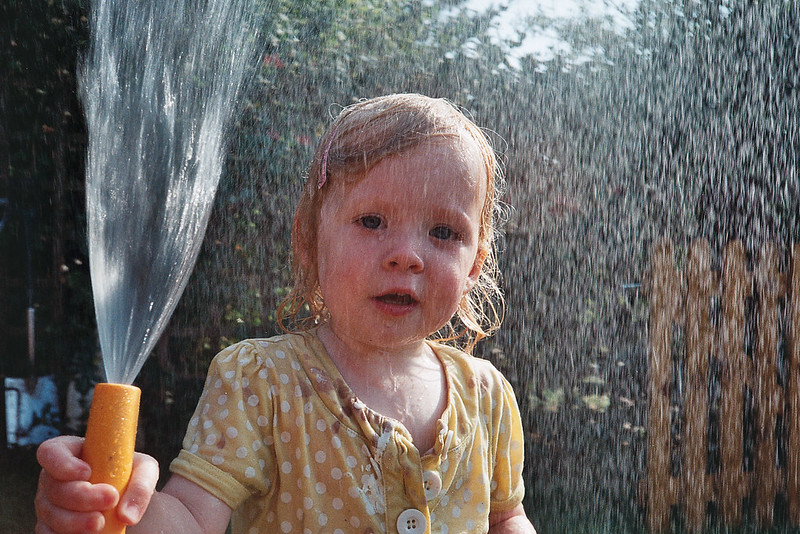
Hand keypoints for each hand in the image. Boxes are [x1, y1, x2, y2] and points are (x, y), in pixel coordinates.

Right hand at [35, 435, 158, 532]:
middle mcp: (54, 479)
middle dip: (82, 496)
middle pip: (54, 487)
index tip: (87, 472)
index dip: (62, 462)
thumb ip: (141, 486)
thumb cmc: (132, 478)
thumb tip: (127, 515)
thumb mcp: (144, 471)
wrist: (127, 504)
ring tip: (102, 524)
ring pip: (50, 515)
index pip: (51, 451)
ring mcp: (48, 506)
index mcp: (72, 454)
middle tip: (110, 499)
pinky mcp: (49, 528)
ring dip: (75, 521)